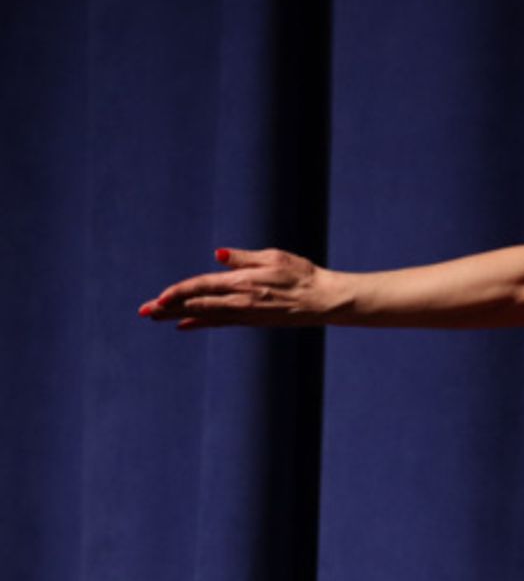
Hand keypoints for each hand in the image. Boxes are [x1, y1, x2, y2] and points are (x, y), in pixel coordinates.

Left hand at [138, 247, 341, 329]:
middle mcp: (240, 301)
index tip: (159, 298)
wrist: (323, 301)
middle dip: (169, 308)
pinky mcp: (251, 320)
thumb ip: (244, 258)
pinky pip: (219, 322)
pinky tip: (184, 324)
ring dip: (178, 315)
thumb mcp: (275, 257)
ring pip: (204, 314)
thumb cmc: (302, 274)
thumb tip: (218, 255)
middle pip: (197, 304)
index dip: (179, 292)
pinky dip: (200, 322)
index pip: (203, 286)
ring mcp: (245, 313)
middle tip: (144, 312)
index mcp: (244, 282)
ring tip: (156, 318)